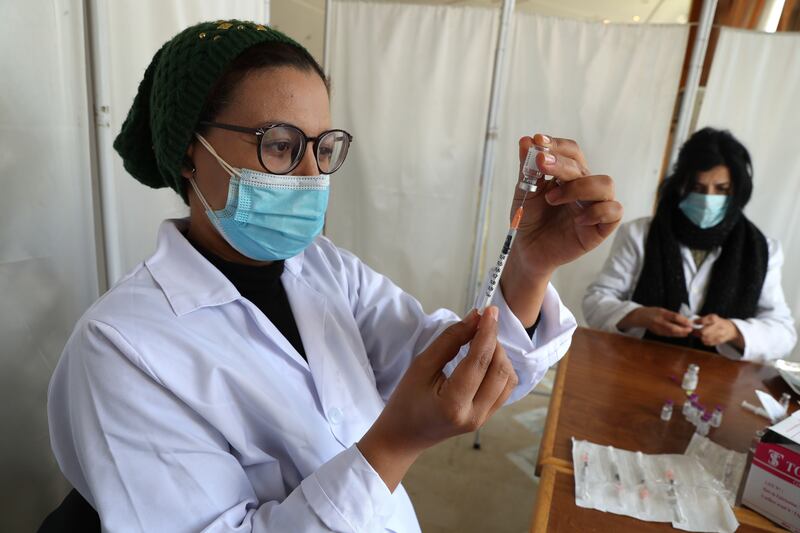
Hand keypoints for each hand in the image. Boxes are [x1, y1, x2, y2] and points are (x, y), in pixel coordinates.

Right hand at [357, 307, 516, 490]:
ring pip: (508, 379)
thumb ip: (449, 341)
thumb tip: (474, 318)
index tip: (489, 310)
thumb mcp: (421, 365)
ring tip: (481, 343)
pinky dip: (500, 369)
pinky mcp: (487, 417)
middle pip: (499, 370)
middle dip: (495, 342)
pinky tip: (485, 359)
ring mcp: (483, 419)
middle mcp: (474, 415)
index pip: (479, 362)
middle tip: (481, 325)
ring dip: (500, 355)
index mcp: (453, 404)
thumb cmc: (405, 401)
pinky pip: (505, 388)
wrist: (404, 436)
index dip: (487, 332)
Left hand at [508, 134, 622, 278]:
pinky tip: (577, 219)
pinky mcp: (601, 228)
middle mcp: (584, 187)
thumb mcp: (525, 190)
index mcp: (568, 176)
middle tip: (541, 163)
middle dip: (560, 163)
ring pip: (605, 184)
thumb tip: (526, 140)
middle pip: (583, 166)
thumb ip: (527, 167)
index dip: (557, 145)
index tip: (538, 141)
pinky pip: (613, 211)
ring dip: (578, 187)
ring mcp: (595, 206)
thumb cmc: (530, 219)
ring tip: (552, 198)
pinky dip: (596, 212)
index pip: (572, 152)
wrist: (527, 250)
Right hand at [618, 306, 692, 336]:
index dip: (683, 321)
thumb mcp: (662, 310)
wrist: (640, 317)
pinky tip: (681, 334)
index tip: (691, 322)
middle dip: (683, 330)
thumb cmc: (653, 312)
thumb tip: (684, 320)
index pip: (674, 317)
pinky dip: (675, 335)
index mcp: (661, 313)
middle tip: (690, 329)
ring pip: (671, 333)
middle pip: (673, 328)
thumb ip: (672, 315)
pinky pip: (668, 334)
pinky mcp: (657, 333)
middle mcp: (659, 321)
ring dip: (680, 333)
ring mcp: (657, 328)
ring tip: (687, 332)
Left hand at [693, 314, 743, 347]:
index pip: (704, 321)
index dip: (697, 322)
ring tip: (700, 334)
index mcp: (715, 318)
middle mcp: (718, 326)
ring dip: (700, 337)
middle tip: (694, 331)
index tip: (694, 323)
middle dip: (697, 332)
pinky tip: (706, 338)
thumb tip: (690, 324)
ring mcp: (720, 334)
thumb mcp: (711, 318)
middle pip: (703, 332)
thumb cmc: (717, 323)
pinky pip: (708, 343)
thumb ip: (701, 320)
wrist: (730, 329)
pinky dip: (705, 341)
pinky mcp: (719, 340)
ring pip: (704, 338)